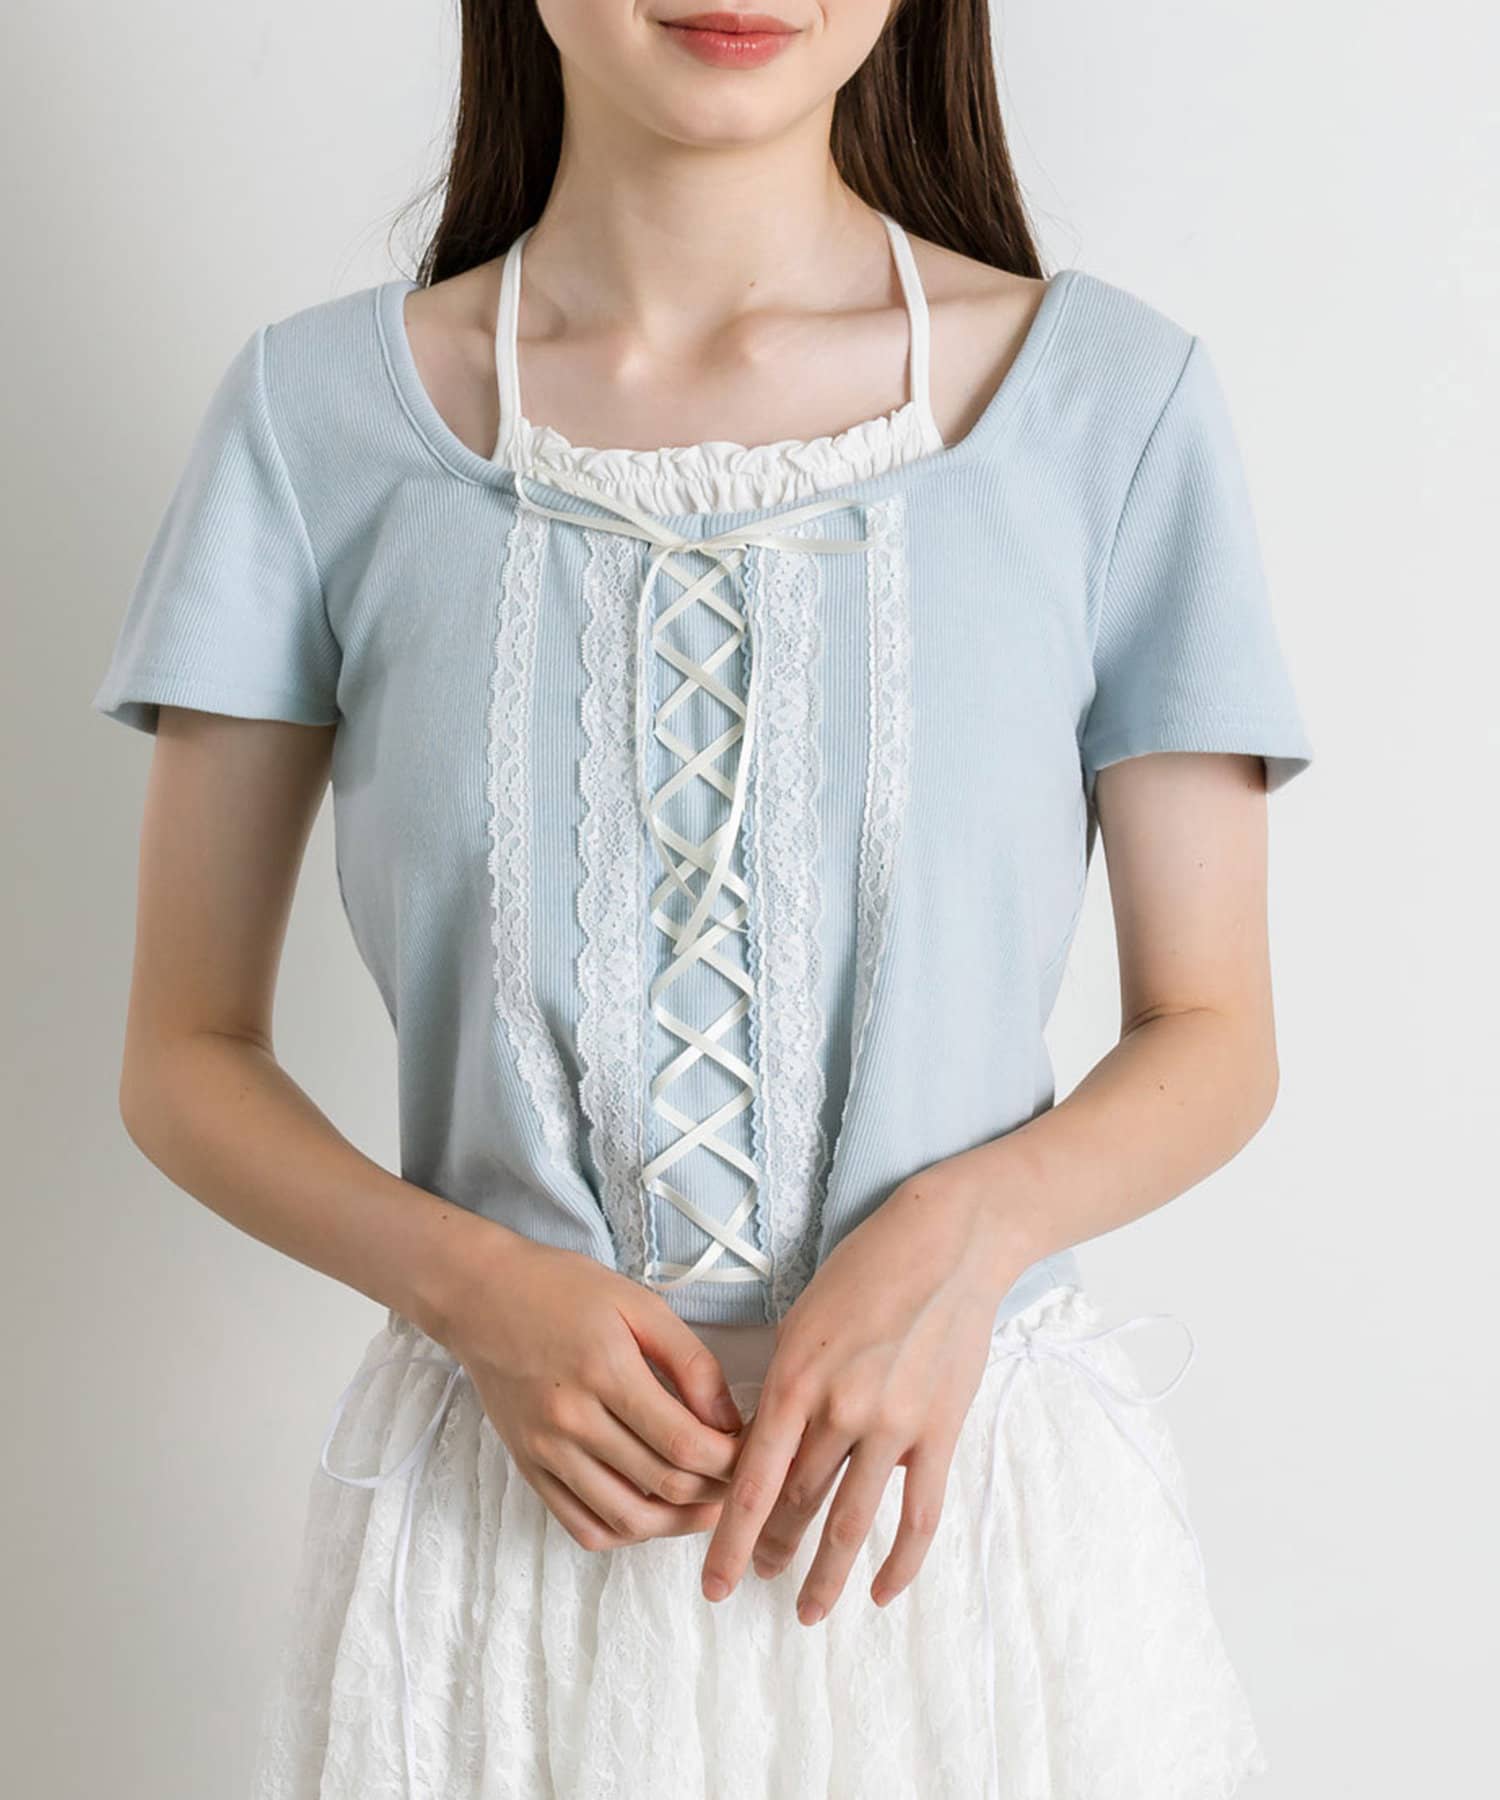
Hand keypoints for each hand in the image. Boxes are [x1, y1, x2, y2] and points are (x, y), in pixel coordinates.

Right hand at [441, 1235, 746, 1550]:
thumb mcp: (638, 1304)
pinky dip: (626, 1533)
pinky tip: (652, 1512)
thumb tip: (729, 1421)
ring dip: (679, 1523)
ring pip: (628, 1520)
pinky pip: (583, 1527)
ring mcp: (546, 1452)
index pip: (684, 1444)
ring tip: (708, 1504)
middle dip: (716, 1491)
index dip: (731, 1460)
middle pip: (662, 1485)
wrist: (483, 1296)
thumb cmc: (565, 1291)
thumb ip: (690, 1362)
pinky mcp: (530, 1469)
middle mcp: (572, 1421)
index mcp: (605, 1371)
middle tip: (742, 1478)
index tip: (754, 1449)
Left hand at [698, 1175, 1015, 1622]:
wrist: (946, 1242)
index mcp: (794, 1379)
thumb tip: (763, 1452)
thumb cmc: (865, 1272)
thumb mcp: (802, 1322)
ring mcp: (893, 1424)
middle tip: (759, 1578)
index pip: (751, 1481)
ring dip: (826, 1573)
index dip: (729, 1541)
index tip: (713, 1583)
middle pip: (796, 1504)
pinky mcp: (940, 1431)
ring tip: (809, 1607)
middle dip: (772, 1550)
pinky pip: (919, 1515)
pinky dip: (900, 1562)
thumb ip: (784, 1389)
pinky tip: (881, 1591)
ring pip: (851, 1521)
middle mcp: (839, 1409)